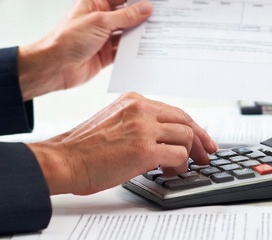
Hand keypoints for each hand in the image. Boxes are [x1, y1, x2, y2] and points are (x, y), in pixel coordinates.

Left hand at [18, 0, 150, 99]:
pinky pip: (125, 49)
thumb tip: (146, 8)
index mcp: (96, 1)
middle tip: (166, 14)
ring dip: (142, 33)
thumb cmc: (68, 39)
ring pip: (128, 32)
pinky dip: (136, 49)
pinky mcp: (106, 53)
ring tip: (163, 30)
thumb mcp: (100, 22)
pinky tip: (150, 48)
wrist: (52, 67)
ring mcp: (104, 35)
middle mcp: (101, 17)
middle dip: (144, 15)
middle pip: (128, 13)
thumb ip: (125, 16)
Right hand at [27, 93, 217, 194]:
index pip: (172, 110)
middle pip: (184, 119)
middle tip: (207, 152)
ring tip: (187, 166)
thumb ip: (137, 123)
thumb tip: (161, 139)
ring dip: (191, 154)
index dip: (190, 125)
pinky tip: (174, 172)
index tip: (199, 137)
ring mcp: (144, 128)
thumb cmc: (83, 148)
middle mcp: (140, 109)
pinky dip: (181, 165)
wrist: (64, 160)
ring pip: (185, 135)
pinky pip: (178, 155)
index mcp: (133, 100)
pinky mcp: (144, 149)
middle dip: (200, 138)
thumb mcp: (113, 121)